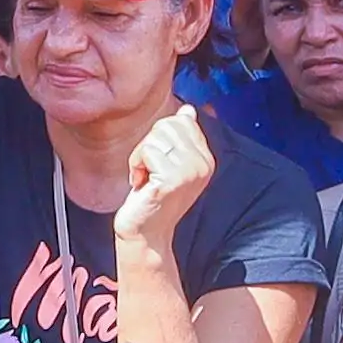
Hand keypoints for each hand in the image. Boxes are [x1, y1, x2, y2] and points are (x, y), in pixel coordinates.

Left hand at [115, 105, 216, 244]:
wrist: (145, 232)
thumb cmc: (153, 197)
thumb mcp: (170, 162)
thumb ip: (181, 136)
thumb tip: (188, 110)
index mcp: (206, 158)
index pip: (180, 121)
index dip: (159, 139)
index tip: (159, 164)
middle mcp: (203, 164)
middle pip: (166, 126)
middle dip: (149, 146)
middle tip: (150, 172)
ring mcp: (190, 173)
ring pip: (154, 138)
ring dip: (140, 157)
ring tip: (147, 179)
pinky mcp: (172, 180)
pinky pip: (146, 152)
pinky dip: (136, 166)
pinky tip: (142, 185)